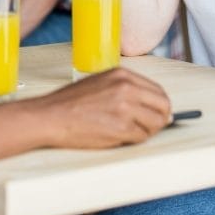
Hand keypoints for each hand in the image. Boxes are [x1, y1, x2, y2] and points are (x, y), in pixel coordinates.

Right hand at [31, 68, 170, 147]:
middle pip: (163, 106)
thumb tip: (152, 105)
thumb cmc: (71, 102)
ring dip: (147, 131)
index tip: (157, 113)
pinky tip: (119, 136)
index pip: (158, 90)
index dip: (160, 105)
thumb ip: (126, 89)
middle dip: (160, 119)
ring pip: (156, 123)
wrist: (51, 116)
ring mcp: (125, 107)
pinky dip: (134, 140)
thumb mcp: (100, 83)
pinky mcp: (121, 127)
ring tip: (129, 132)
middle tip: (150, 127)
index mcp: (123, 75)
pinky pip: (141, 137)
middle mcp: (127, 88)